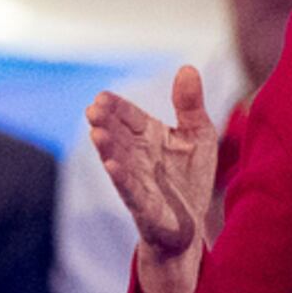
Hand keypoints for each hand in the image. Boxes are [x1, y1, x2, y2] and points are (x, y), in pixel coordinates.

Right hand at [89, 68, 223, 292]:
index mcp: (149, 136)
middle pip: (118, 135)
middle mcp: (138, 156)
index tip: (101, 96)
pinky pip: (130, 190)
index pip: (129, 117)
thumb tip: (187, 67)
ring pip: (118, 160)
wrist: (191, 225)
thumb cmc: (189, 178)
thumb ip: (190, 104)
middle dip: (105, 123)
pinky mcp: (144, 206)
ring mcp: (137, 181)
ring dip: (107, 147)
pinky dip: (121, 177)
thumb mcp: (198, 135)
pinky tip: (111, 166)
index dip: (116, 107)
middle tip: (93, 109)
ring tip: (96, 133)